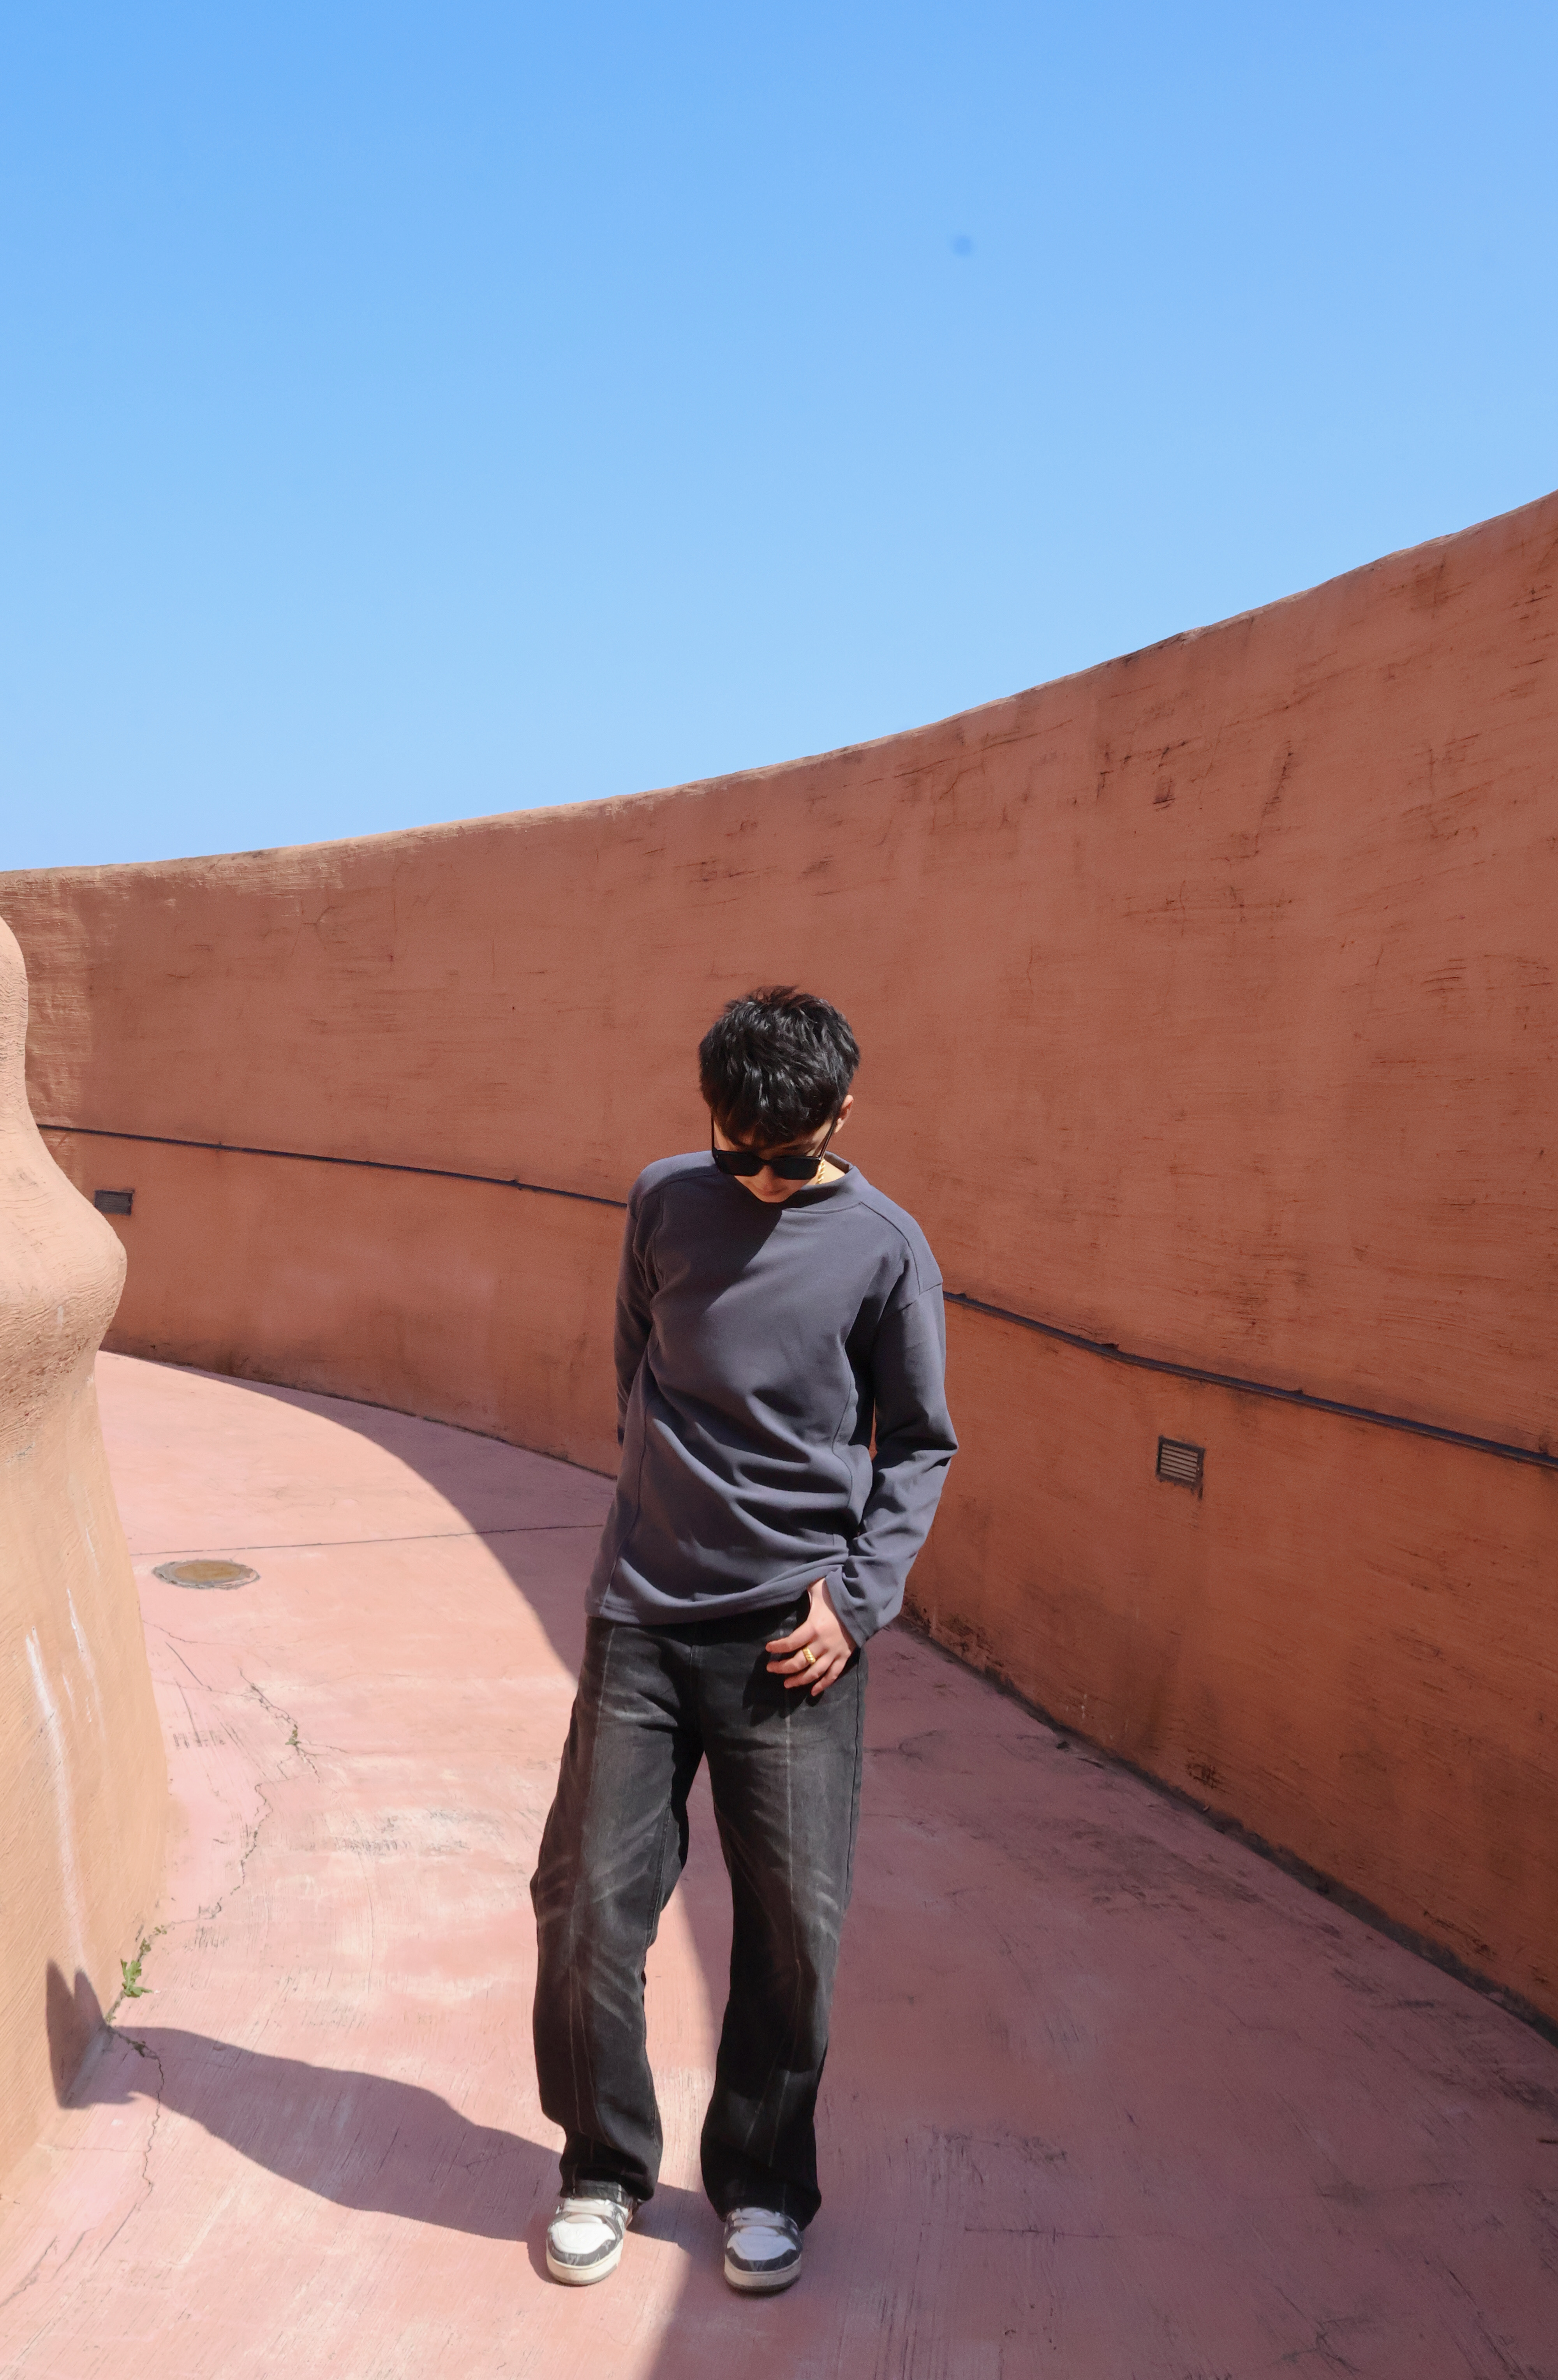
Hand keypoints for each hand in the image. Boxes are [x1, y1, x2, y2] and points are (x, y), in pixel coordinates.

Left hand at [766, 1578, 856, 1696]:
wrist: (862, 1603)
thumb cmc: (837, 1595)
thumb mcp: (817, 1588)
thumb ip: (803, 1590)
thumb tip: (789, 1586)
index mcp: (813, 1627)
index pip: (791, 1642)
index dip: (777, 1647)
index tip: (768, 1649)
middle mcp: (822, 1644)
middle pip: (799, 1662)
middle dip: (783, 1667)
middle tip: (772, 1669)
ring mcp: (834, 1652)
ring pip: (814, 1673)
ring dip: (799, 1680)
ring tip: (786, 1683)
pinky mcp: (844, 1657)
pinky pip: (832, 1675)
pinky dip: (822, 1685)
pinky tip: (812, 1692)